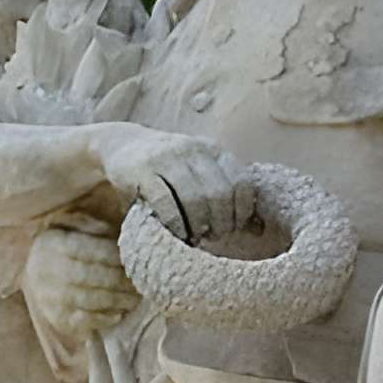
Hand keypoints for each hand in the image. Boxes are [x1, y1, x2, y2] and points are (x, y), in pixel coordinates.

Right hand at [22, 222, 136, 343]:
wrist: (37, 276)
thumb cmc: (62, 249)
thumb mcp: (68, 227)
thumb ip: (87, 225)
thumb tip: (109, 231)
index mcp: (51, 244)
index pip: (83, 248)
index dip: (110, 253)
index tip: (130, 257)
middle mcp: (46, 271)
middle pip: (88, 275)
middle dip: (117, 278)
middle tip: (138, 281)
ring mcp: (50, 297)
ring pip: (87, 299)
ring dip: (116, 300)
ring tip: (135, 298)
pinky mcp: (56, 318)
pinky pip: (82, 321)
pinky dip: (103, 319)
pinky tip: (119, 314)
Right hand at [99, 127, 255, 242]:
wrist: (122, 145)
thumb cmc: (169, 169)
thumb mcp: (199, 172)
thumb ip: (226, 194)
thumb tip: (259, 230)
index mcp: (212, 149)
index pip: (240, 182)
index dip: (241, 211)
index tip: (233, 228)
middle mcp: (192, 149)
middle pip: (219, 193)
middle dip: (220, 222)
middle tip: (213, 236)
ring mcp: (166, 157)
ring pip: (194, 198)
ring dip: (198, 224)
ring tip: (196, 238)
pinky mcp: (143, 170)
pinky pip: (166, 202)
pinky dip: (175, 224)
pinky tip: (177, 234)